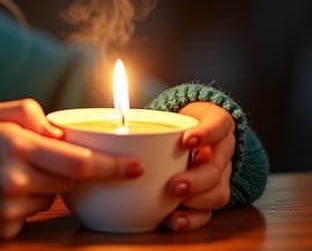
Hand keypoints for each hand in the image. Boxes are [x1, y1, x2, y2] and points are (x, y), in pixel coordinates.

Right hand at [0, 99, 143, 239]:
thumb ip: (24, 111)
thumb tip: (58, 130)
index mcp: (15, 145)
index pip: (79, 160)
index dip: (111, 165)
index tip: (135, 167)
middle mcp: (14, 179)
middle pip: (69, 182)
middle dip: (67, 171)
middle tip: (43, 159)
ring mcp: (7, 209)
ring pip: (49, 200)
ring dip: (41, 188)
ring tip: (7, 173)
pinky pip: (28, 219)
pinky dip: (21, 206)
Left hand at [163, 101, 235, 232]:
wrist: (195, 132)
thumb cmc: (178, 122)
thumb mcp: (172, 112)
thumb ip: (150, 119)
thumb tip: (110, 125)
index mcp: (216, 125)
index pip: (219, 125)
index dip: (206, 134)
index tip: (186, 141)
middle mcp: (222, 151)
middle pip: (217, 167)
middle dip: (196, 179)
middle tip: (174, 185)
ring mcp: (220, 175)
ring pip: (218, 192)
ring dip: (196, 201)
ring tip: (174, 205)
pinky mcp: (212, 195)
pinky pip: (208, 212)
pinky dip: (191, 218)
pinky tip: (174, 221)